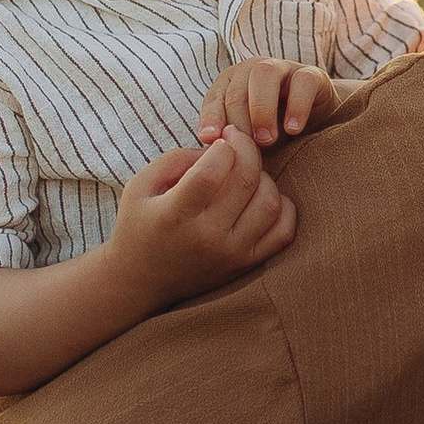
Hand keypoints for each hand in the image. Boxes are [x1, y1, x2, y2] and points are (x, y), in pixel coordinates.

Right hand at [107, 125, 296, 310]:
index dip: (222, 146)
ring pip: (270, 202)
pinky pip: (284, 231)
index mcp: (175, 215)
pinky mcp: (246, 264)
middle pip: (246, 180)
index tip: (218, 141)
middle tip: (236, 143)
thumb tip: (221, 147)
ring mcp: (231, 254)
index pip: (211, 172)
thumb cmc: (139, 225)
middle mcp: (206, 237)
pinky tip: (260, 197)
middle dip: (246, 149)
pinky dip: (282, 207)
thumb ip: (177, 158)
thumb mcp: (141, 184)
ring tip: (245, 174)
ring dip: (264, 177)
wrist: (140, 282)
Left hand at [197, 58, 336, 148]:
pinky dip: (297, 106)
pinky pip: (303, 82)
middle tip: (245, 149)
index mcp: (231, 83)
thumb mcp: (249, 139)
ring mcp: (283, 69)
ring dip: (261, 109)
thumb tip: (210, 153)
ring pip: (264, 74)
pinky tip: (293, 129)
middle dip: (239, 120)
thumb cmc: (273, 132)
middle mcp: (253, 71)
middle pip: (238, 87)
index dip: (211, 117)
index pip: (215, 97)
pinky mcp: (312, 75)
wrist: (316, 123)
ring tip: (267, 140)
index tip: (210, 140)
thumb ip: (231, 142)